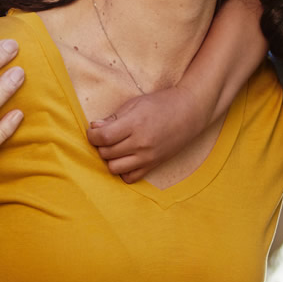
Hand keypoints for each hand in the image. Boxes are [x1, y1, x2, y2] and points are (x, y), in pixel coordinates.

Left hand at [88, 83, 209, 183]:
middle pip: (106, 153)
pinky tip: (125, 159)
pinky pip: (130, 177)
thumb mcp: (135, 103)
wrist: (190, 112)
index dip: (92, 135)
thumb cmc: (161, 104)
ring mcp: (148, 157)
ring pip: (114, 168)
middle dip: (100, 145)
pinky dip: (123, 171)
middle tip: (106, 136)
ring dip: (110, 159)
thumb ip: (113, 117)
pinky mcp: (154, 165)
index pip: (103, 137)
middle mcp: (141, 143)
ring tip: (115, 148)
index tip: (93, 131)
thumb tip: (94, 128)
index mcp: (134, 124)